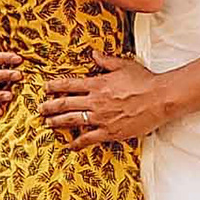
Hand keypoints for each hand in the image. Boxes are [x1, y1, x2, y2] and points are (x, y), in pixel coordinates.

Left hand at [42, 49, 175, 148]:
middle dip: (49, 106)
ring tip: (47, 124)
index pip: (69, 84)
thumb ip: (105, 61)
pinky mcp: (109, 132)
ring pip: (72, 121)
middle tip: (39, 108)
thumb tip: (93, 54)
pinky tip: (70, 145)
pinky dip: (77, 142)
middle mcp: (95, 101)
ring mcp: (100, 118)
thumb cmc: (144, 81)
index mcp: (97, 84)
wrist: (159, 99)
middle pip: (65, 104)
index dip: (54, 86)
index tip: (45, 88)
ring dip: (57, 122)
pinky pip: (88, 138)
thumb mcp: (123, 65)